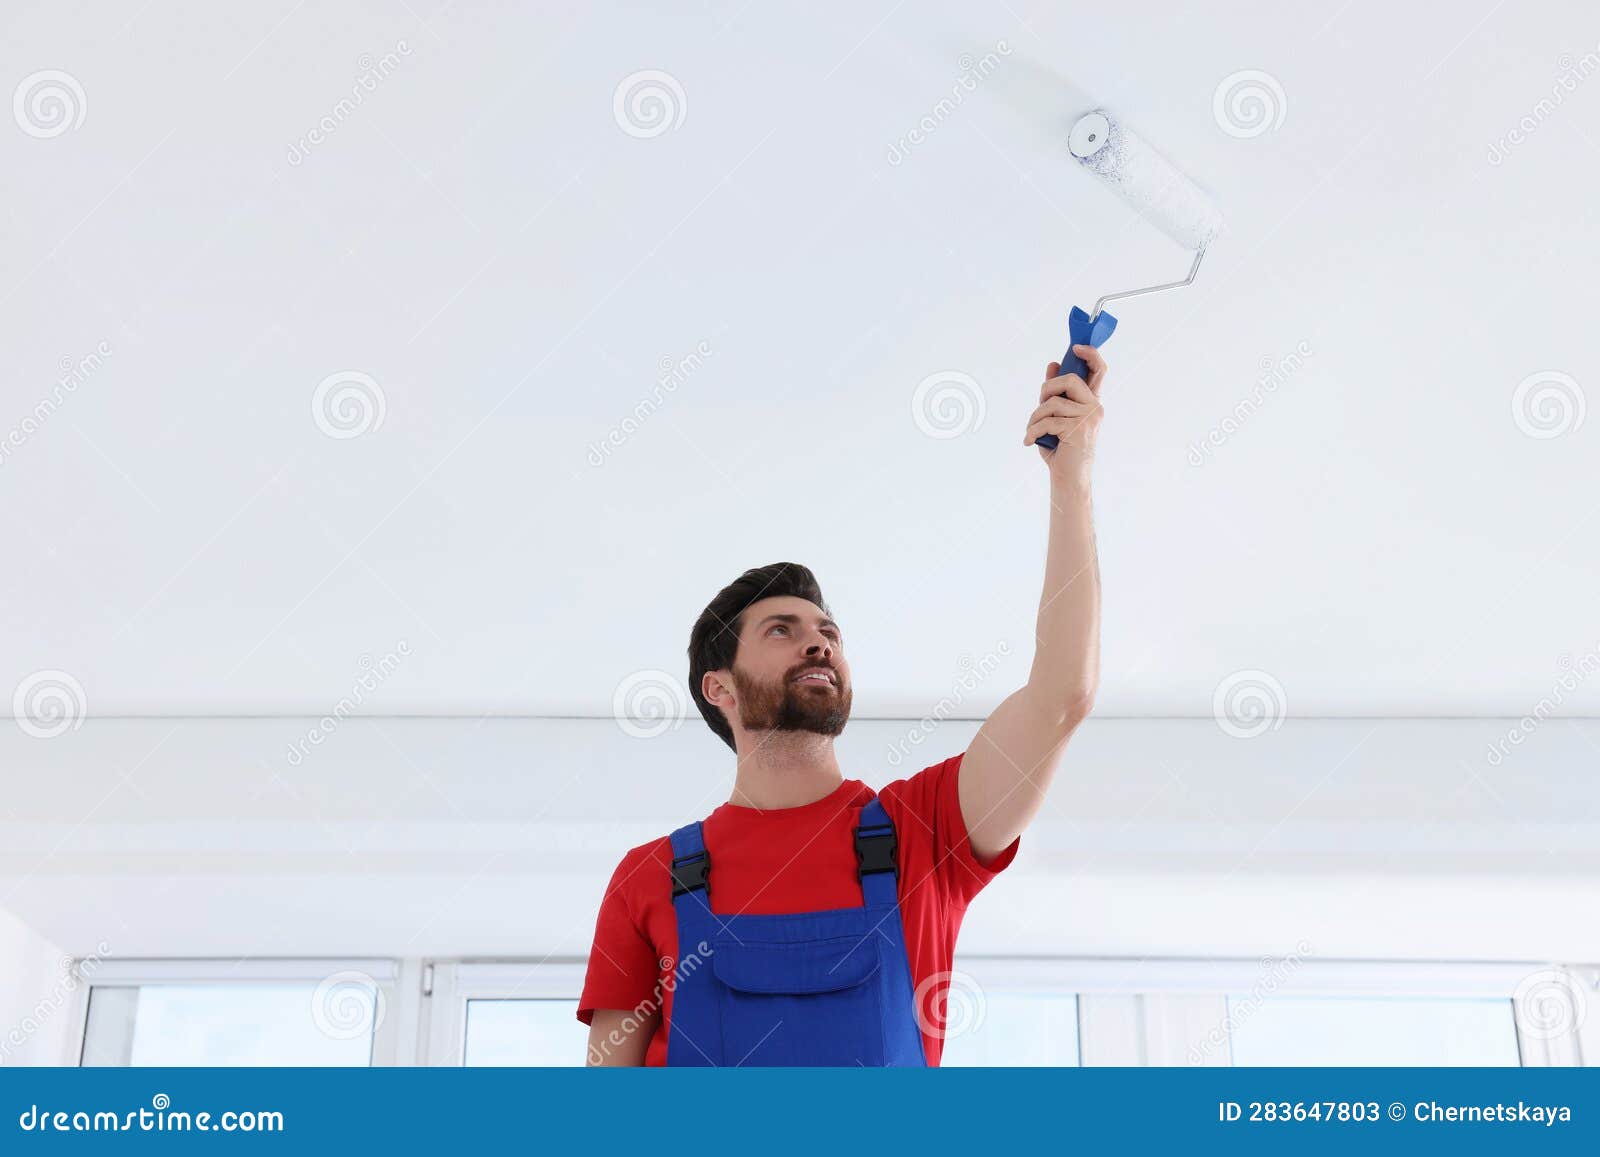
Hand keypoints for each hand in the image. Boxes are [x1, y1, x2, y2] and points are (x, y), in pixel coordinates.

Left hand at [1023, 344, 1106, 486]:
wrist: (1068, 478)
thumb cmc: (1061, 448)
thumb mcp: (1056, 417)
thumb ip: (1055, 393)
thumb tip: (1053, 365)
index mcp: (1091, 402)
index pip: (1099, 370)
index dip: (1090, 354)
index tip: (1076, 347)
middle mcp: (1094, 407)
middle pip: (1069, 380)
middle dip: (1047, 388)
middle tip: (1039, 403)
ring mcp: (1088, 418)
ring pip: (1052, 403)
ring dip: (1035, 417)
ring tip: (1031, 430)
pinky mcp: (1078, 430)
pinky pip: (1047, 421)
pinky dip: (1033, 430)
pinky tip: (1029, 441)